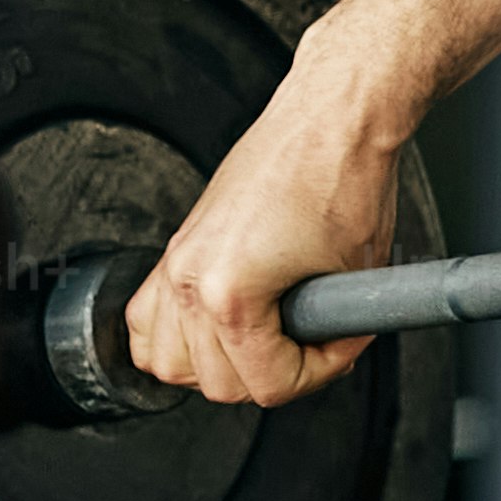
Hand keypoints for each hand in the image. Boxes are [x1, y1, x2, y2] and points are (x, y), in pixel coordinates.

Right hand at [123, 45, 416, 405]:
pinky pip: (145, 316)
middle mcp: (191, 277)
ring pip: (167, 360)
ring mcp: (178, 259)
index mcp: (230, 293)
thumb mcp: (356, 277)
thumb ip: (330, 333)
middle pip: (215, 382)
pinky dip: (174, 335)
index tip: (337, 350)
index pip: (263, 384)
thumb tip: (323, 354)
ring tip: (263, 343)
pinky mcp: (178, 243)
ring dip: (216, 365)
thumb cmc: (345, 177)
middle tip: (312, 344)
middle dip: (274, 372)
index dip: (315, 374)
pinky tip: (214, 331)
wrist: (333, 116)